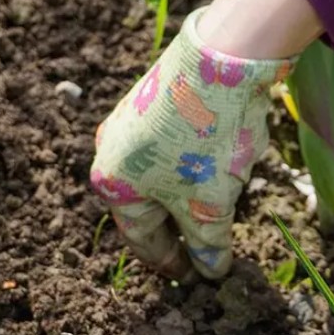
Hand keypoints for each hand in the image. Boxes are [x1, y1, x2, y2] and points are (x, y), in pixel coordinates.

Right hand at [90, 7, 295, 280]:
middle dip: (179, 227)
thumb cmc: (206, 141)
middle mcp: (111, 151)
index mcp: (112, 184)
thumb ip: (208, 245)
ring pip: (161, 174)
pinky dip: (192, 165)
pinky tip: (218, 163)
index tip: (193, 276)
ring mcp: (130, 121)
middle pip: (148, 205)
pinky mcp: (153, 98)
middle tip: (205, 248)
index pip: (142, 238)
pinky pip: (170, 147)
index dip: (171, 262)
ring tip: (219, 205)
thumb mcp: (210, 206)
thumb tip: (211, 270)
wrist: (222, 58)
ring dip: (188, 194)